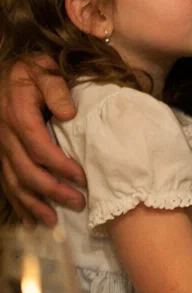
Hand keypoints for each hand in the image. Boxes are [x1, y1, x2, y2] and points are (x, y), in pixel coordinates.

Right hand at [0, 59, 85, 226]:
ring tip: (52, 221)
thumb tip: (69, 114)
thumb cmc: (31, 70)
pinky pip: (6, 182)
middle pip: (26, 171)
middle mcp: (6, 136)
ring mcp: (0, 147)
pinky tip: (30, 218)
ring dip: (33, 204)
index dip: (60, 166)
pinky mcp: (0, 153)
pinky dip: (17, 202)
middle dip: (51, 191)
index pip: (39, 148)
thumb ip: (56, 89)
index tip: (82, 178)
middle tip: (77, 203)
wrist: (6, 72)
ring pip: (13, 182)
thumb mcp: (45, 70)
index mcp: (19, 116)